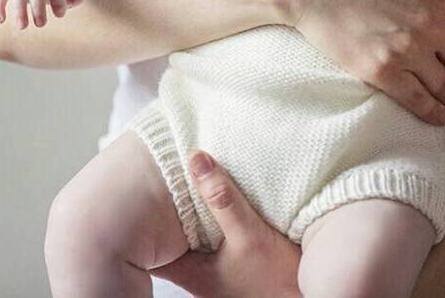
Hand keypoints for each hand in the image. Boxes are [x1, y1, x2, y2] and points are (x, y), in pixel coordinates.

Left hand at [151, 151, 301, 297]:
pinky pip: (206, 238)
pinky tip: (212, 201)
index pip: (149, 244)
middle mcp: (195, 273)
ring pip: (186, 238)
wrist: (308, 292)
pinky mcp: (228, 265)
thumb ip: (223, 200)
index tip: (135, 190)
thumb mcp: (250, 235)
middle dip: (159, 211)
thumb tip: (198, 161)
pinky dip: (205, 219)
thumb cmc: (277, 276)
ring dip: (185, 214)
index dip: (140, 218)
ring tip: (180, 183)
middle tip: (152, 179)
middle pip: (165, 239)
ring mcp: (211, 271)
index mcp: (190, 269)